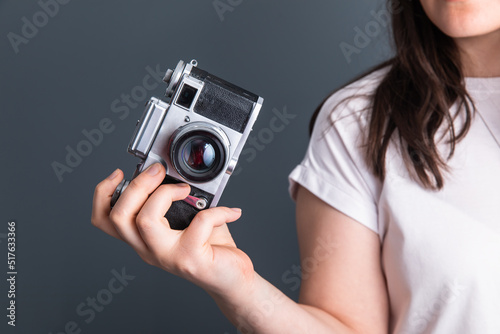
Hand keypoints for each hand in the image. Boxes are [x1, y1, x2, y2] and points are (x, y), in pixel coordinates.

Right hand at [91, 163, 254, 297]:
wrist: (232, 279)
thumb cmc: (210, 248)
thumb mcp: (185, 221)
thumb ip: (174, 202)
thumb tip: (175, 174)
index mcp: (143, 238)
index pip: (104, 220)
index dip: (103, 193)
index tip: (119, 173)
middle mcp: (149, 249)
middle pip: (120, 216)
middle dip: (138, 184)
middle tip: (159, 171)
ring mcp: (168, 257)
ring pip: (145, 220)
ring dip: (165, 194)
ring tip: (185, 189)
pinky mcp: (191, 259)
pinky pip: (200, 223)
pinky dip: (219, 211)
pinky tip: (231, 212)